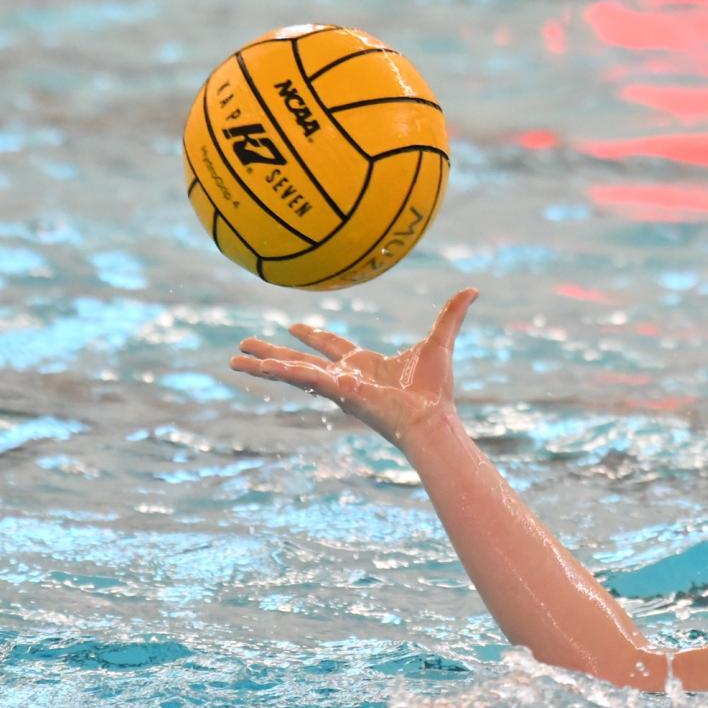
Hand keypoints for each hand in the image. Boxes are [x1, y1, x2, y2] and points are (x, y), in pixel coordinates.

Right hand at [229, 288, 477, 447]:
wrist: (431, 418)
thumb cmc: (436, 390)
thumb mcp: (440, 341)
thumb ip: (452, 314)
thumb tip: (474, 289)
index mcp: (364, 365)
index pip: (333, 347)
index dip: (314, 336)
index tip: (294, 327)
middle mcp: (345, 377)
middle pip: (301, 360)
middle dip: (273, 353)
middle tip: (245, 345)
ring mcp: (336, 386)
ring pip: (292, 371)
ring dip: (263, 366)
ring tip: (233, 360)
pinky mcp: (335, 392)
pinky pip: (301, 378)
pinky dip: (278, 371)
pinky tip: (254, 366)